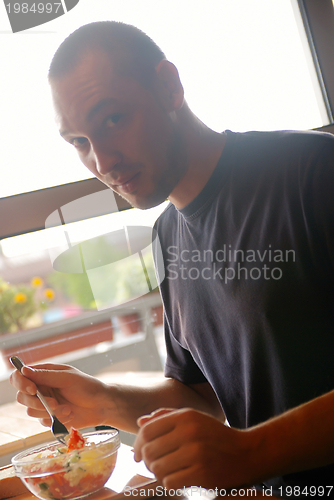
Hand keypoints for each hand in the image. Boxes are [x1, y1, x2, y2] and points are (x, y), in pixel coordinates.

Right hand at [10, 363, 112, 428]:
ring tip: (68, 408)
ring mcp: (44, 404)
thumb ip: (45, 375)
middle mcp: (41, 389)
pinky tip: (70, 414)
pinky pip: (42, 422)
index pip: (19, 376)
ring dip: (49, 412)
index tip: (32, 389)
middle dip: (36, 402)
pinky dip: (56, 420)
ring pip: (31, 411)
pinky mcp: (50, 418)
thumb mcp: (67, 378)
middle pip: (21, 397)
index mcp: (44, 374)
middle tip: (54, 403)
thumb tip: (24, 369)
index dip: (21, 383)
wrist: (101, 406)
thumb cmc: (87, 386)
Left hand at [133, 408, 255, 490]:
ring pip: (157, 468)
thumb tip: (140, 422)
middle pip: (149, 451)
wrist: (247, 453)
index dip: (137, 444)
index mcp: (185, 416)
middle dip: (148, 461)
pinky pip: (170, 482)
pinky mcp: (201, 474)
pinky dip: (170, 483)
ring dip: (159, 473)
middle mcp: (189, 432)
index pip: (147, 430)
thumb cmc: (215, 436)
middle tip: (155, 464)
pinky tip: (179, 478)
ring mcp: (196, 453)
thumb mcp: (193, 418)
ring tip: (169, 471)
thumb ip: (165, 417)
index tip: (138, 454)